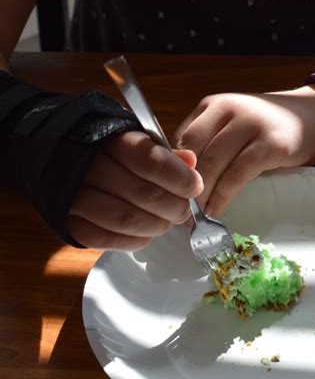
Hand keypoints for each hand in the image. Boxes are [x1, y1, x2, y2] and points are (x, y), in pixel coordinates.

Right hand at [68, 131, 203, 250]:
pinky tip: (146, 233)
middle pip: (142, 193)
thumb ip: (162, 152)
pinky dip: (133, 240)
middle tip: (184, 210)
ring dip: (156, 225)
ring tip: (167, 222)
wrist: (56, 156)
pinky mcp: (68, 222)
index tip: (194, 186)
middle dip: (173, 206)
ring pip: (126, 219)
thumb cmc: (107, 148)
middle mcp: (87, 166)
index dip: (179, 178)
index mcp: (109, 139)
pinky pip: (105, 239)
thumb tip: (191, 163)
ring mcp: (74, 196)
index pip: (150, 161)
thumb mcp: (134, 138)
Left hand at [173, 86, 314, 216]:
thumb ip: (207, 142)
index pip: (180, 139)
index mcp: (213, 106)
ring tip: (195, 216)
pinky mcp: (271, 143)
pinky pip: (238, 173)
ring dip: (200, 194)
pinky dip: (223, 195)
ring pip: (213, 162)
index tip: (166, 195)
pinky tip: (217, 210)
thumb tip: (176, 180)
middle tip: (177, 211)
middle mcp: (228, 108)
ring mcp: (251, 123)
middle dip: (182, 184)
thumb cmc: (267, 126)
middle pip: (193, 150)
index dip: (170, 170)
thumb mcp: (232, 125)